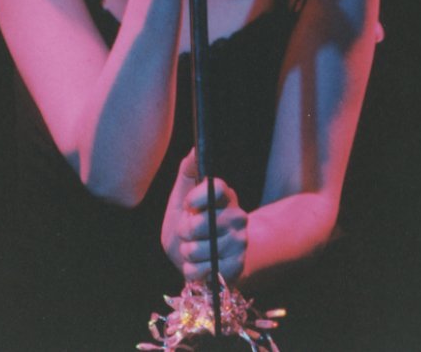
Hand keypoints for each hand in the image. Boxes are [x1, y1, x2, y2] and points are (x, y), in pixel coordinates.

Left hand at [162, 150, 247, 284]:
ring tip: (193, 249)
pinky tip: (199, 265)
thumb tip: (194, 149)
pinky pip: (203, 270)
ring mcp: (239, 242)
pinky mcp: (237, 266)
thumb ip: (187, 172)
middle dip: (184, 231)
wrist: (198, 261)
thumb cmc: (187, 224)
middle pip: (202, 223)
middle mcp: (237, 216)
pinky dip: (193, 271)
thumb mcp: (180, 197)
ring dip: (187, 253)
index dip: (196, 197)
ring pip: (199, 249)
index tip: (187, 205)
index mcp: (224, 196)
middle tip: (187, 233)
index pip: (214, 188)